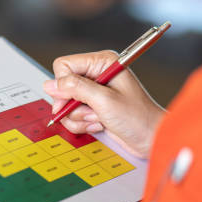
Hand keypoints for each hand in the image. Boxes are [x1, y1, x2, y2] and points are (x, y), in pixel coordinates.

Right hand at [43, 50, 164, 157]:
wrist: (150, 139)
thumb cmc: (138, 117)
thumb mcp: (104, 100)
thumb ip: (75, 88)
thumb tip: (51, 84)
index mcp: (101, 62)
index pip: (64, 66)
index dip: (63, 84)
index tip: (71, 100)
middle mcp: (96, 74)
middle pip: (62, 86)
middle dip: (73, 104)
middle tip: (92, 111)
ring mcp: (93, 92)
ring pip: (65, 103)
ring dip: (79, 116)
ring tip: (99, 118)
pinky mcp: (92, 107)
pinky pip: (72, 115)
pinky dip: (82, 124)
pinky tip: (99, 124)